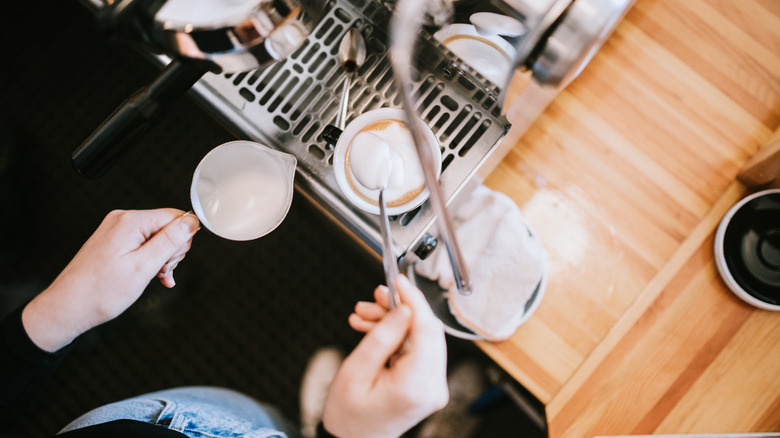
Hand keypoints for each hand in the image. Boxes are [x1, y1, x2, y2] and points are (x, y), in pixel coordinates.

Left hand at [22, 209, 199, 351]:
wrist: (68, 307)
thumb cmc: (100, 292)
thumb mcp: (143, 267)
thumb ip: (170, 241)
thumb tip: (191, 222)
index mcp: (131, 222)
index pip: (176, 217)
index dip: (181, 241)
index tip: (171, 261)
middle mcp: (122, 220)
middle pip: (167, 227)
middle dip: (170, 251)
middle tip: (158, 271)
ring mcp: (116, 230)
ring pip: (157, 237)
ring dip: (161, 258)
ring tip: (151, 276)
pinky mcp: (114, 241)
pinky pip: (143, 244)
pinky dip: (150, 260)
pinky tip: (150, 276)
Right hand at [322, 276, 448, 437]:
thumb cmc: (349, 415)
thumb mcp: (356, 370)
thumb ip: (382, 337)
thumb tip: (404, 308)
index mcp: (416, 385)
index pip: (426, 330)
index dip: (414, 300)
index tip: (399, 281)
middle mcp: (432, 387)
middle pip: (427, 331)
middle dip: (400, 308)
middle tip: (375, 297)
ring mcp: (433, 386)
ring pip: (421, 336)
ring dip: (394, 321)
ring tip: (365, 315)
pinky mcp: (428, 383)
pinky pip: (417, 349)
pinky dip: (397, 336)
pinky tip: (373, 328)